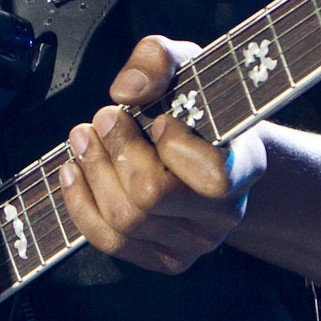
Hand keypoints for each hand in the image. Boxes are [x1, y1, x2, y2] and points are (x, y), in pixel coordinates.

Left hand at [57, 36, 265, 274]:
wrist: (208, 146)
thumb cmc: (195, 104)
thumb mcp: (184, 64)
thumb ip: (157, 59)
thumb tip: (126, 91)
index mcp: (246, 167)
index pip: (214, 175)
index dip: (176, 147)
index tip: (159, 118)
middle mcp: (227, 213)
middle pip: (152, 197)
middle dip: (116, 152)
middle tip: (102, 118)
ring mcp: (196, 242)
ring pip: (126, 220)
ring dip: (93, 172)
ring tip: (82, 138)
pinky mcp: (166, 260)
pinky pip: (112, 243)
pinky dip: (81, 205)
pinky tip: (73, 172)